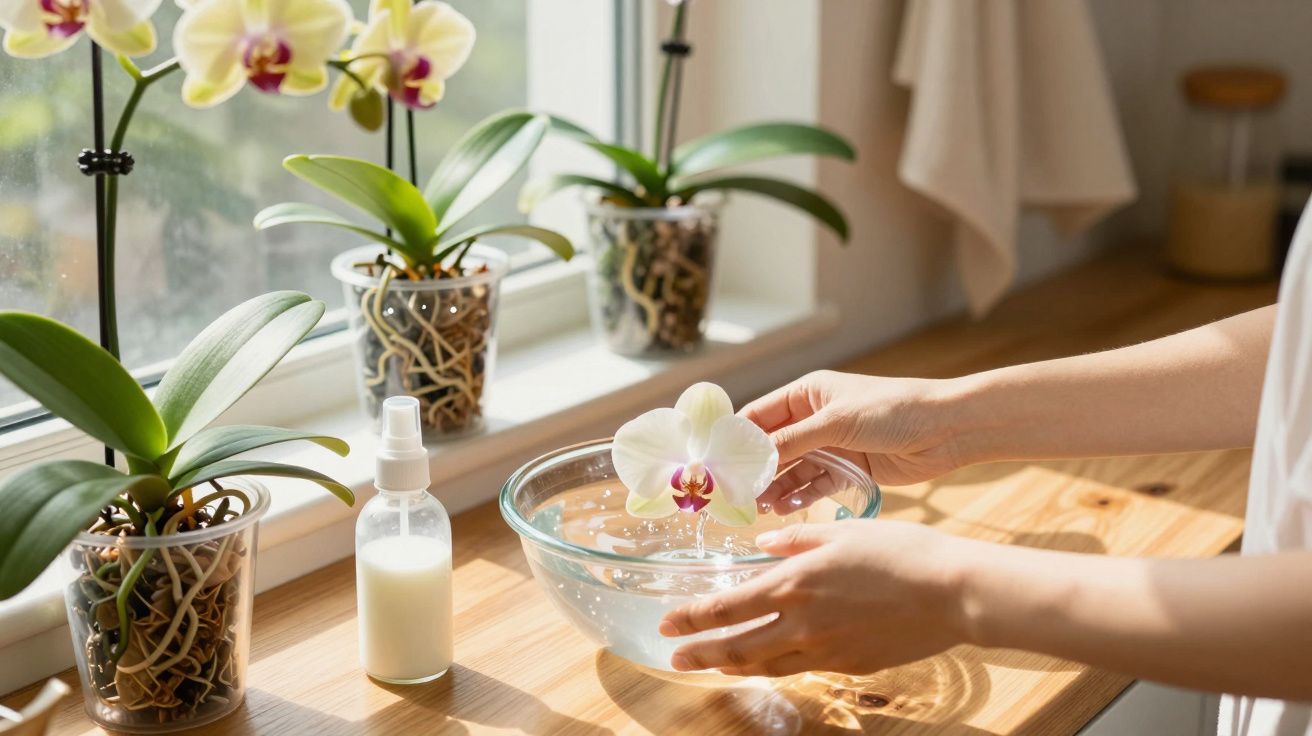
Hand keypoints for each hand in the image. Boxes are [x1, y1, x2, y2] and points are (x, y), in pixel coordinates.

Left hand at [659, 520, 972, 676]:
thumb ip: (795, 538)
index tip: (667, 623)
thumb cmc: (901, 552)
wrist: (952, 592)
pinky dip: (775, 667)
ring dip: (733, 665)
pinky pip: (801, 668)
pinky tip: (770, 661)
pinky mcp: (849, 665)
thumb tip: (764, 543)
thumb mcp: (841, 531)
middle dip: (699, 653)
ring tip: (713, 663)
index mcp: (793, 584)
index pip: (725, 607)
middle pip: (735, 647)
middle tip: (674, 657)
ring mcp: (825, 651)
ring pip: (766, 666)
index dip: (690, 618)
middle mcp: (801, 624)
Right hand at [740, 371, 964, 507]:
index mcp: (807, 394)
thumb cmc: (893, 410)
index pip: (759, 416)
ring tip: (759, 507)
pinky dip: (799, 496)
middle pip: (772, 446)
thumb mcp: (836, 422)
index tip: (715, 463)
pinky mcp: (849, 469)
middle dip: (753, 470)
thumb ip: (793, 442)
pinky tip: (785, 508)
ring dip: (774, 486)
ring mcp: (831, 445)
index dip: (736, 438)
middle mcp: (815, 418)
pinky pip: (815, 484)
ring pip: (791, 469)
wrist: (946, 429)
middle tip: (734, 495)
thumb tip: (751, 459)